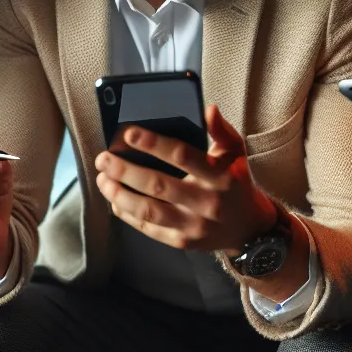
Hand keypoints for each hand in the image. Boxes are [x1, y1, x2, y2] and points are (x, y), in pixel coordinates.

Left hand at [93, 104, 273, 252]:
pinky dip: (127, 214)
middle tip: (104, 158)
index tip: (128, 134)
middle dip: (125, 170)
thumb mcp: (235, 153)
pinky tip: (114, 200)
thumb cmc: (236, 183)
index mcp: (219, 176)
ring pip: (148, 211)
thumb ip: (221, 130)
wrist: (248, 228)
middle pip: (158, 185)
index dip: (153, 144)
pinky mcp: (183, 242)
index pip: (182, 156)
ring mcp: (194, 225)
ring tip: (102, 179)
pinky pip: (149, 229)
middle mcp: (207, 202)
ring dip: (119, 194)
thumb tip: (208, 109)